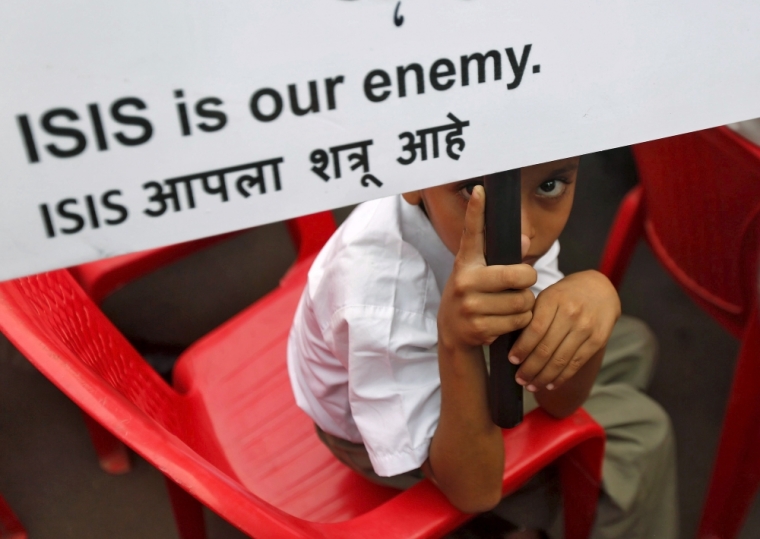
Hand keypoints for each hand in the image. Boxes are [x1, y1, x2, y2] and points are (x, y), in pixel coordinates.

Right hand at [438, 185, 536, 351]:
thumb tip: (526, 239)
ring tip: (511, 305)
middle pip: (518, 275)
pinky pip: (518, 321)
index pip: (472, 233)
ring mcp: (470, 306)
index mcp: (466, 262)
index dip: (476, 211)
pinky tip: (505, 321)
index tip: (480, 190)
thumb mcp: (481, 274)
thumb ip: (505, 257)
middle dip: (529, 280)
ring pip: (522, 301)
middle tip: (524, 283)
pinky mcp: (478, 328)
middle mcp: (464, 281)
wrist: (453, 332)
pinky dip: (520, 321)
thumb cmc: (473, 296)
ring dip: (525, 304)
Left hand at [508, 270, 619, 391]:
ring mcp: (586, 328)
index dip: (522, 348)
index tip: (512, 360)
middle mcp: (571, 313)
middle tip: (519, 378)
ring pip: (561, 360)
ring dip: (543, 377)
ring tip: (531, 385)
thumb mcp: (547, 296)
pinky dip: (561, 377)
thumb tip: (512, 345)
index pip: (535, 330)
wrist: (599, 288)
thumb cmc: (565, 295)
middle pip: (546, 348)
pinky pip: (576, 364)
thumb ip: (532, 316)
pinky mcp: (598, 340)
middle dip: (530, 368)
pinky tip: (550, 384)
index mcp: (553, 299)